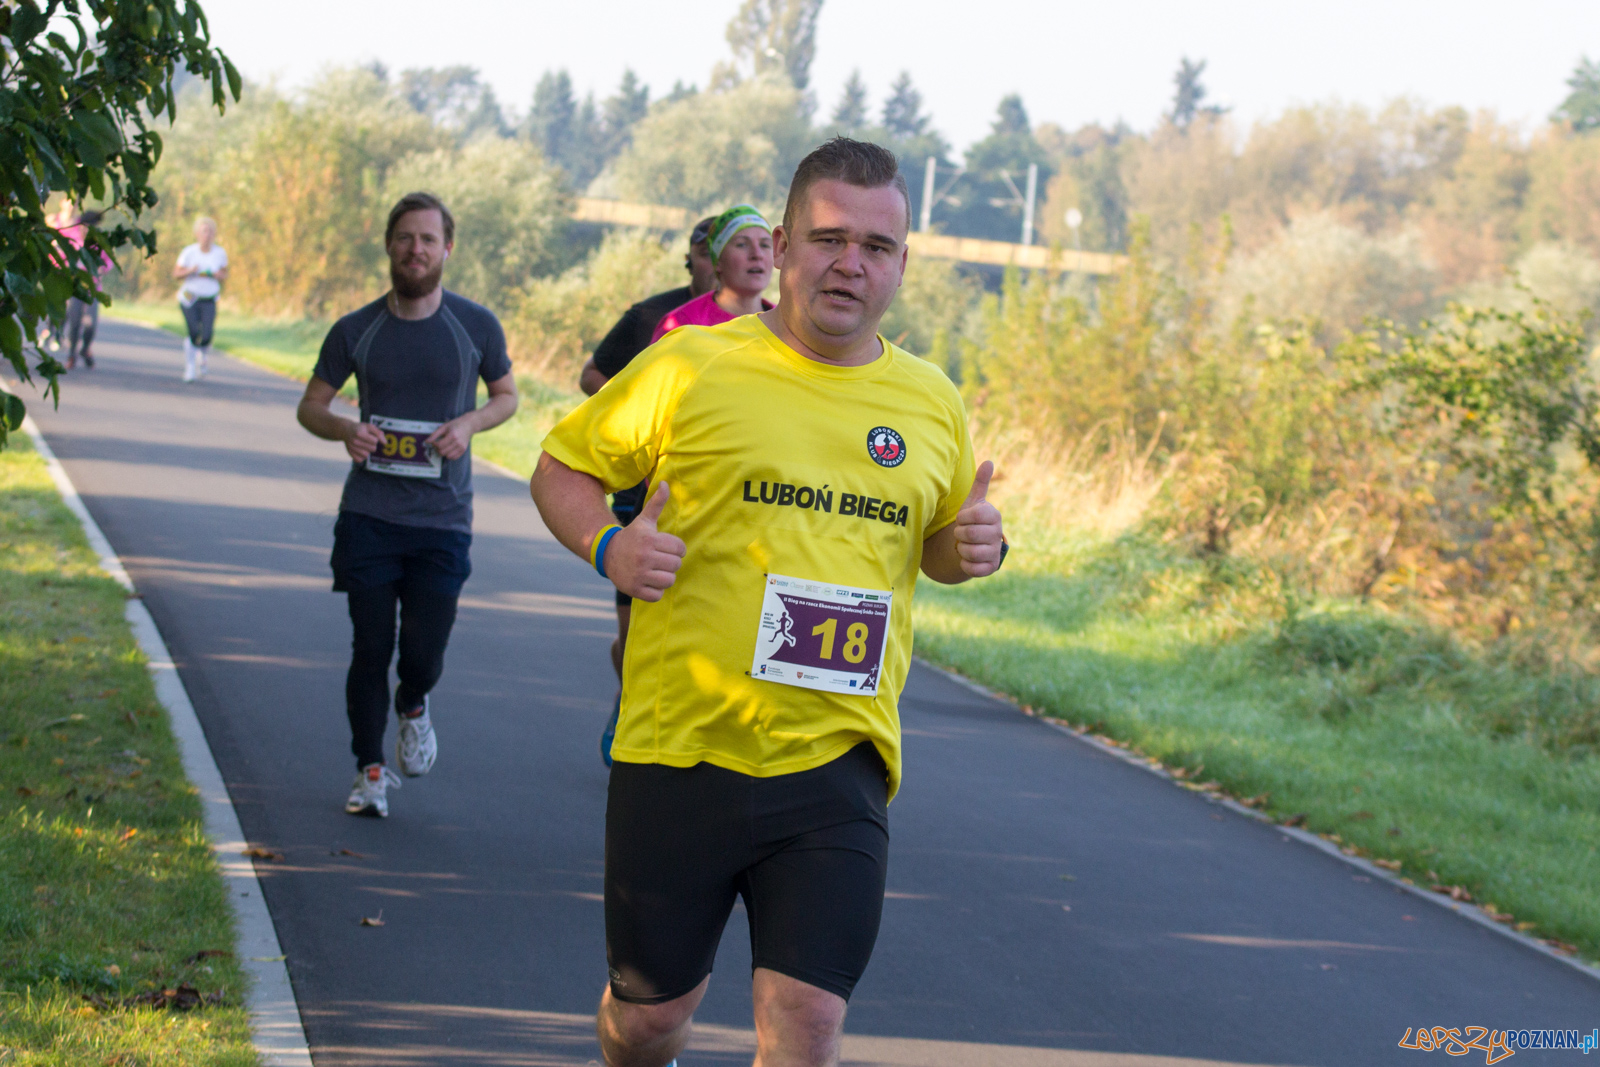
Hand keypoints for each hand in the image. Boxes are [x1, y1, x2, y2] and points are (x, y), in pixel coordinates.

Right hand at [343, 421, 386, 462]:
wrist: (346, 430)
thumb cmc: (360, 428)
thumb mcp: (369, 427)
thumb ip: (379, 433)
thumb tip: (385, 443)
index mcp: (360, 433)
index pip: (375, 441)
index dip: (375, 439)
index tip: (371, 436)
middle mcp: (354, 441)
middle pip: (372, 449)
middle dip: (373, 445)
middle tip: (367, 441)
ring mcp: (351, 448)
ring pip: (366, 455)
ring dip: (367, 451)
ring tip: (364, 446)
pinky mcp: (350, 454)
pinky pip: (360, 460)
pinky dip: (362, 456)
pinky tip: (360, 450)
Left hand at [425, 415, 473, 459]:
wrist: (468, 425)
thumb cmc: (455, 425)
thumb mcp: (444, 427)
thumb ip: (435, 434)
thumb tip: (426, 441)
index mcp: (452, 435)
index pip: (439, 445)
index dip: (434, 444)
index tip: (434, 441)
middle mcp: (458, 442)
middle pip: (442, 452)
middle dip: (437, 449)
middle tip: (438, 444)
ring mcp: (461, 447)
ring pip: (447, 456)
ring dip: (443, 453)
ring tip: (443, 447)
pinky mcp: (463, 450)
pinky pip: (453, 458)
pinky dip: (449, 455)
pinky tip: (448, 450)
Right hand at [602, 482, 685, 601]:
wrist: (607, 554)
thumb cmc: (632, 537)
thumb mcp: (644, 520)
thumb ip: (657, 503)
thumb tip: (665, 483)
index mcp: (650, 540)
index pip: (680, 548)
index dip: (676, 548)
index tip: (666, 548)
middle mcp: (644, 557)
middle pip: (676, 565)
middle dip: (670, 563)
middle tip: (660, 560)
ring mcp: (639, 575)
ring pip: (669, 581)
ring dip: (665, 577)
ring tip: (655, 571)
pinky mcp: (635, 590)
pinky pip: (658, 595)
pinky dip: (655, 591)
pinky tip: (648, 581)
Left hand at [952, 460, 1003, 576]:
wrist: (972, 545)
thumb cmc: (971, 521)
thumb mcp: (973, 502)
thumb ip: (980, 483)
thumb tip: (989, 461)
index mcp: (994, 516)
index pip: (974, 515)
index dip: (962, 518)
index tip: (963, 519)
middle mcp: (998, 534)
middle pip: (969, 534)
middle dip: (959, 534)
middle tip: (961, 533)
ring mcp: (996, 552)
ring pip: (969, 552)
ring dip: (960, 549)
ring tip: (964, 545)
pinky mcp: (991, 568)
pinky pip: (972, 568)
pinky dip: (964, 564)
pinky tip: (967, 558)